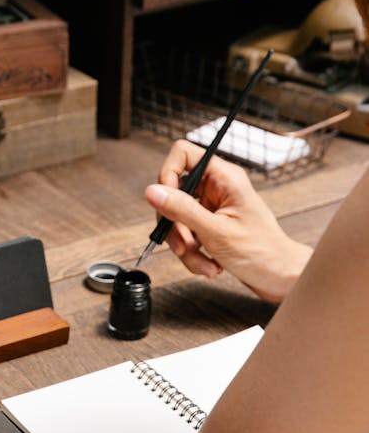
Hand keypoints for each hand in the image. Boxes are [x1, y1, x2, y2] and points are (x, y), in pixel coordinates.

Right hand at [145, 140, 311, 301]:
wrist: (280, 278)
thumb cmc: (262, 253)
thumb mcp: (216, 232)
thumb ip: (182, 210)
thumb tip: (152, 191)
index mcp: (225, 178)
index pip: (183, 154)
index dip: (167, 174)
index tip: (164, 201)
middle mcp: (217, 188)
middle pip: (174, 191)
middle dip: (175, 224)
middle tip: (183, 244)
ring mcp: (213, 207)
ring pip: (177, 217)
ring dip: (184, 245)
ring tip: (202, 261)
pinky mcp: (210, 225)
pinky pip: (186, 233)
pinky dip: (192, 253)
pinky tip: (209, 264)